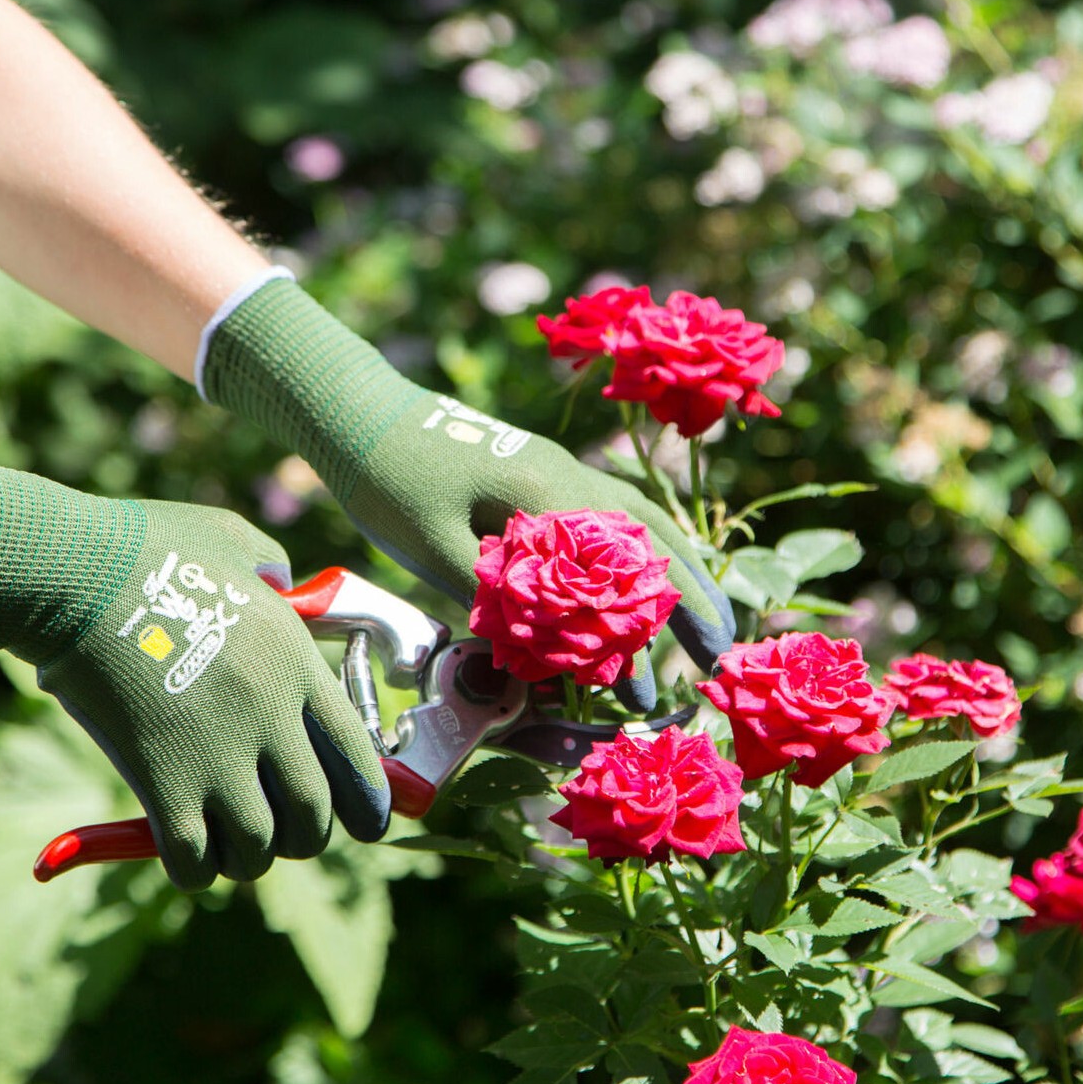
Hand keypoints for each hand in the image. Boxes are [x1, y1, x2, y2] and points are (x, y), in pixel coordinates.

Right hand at [0, 463, 389, 887]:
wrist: (73, 574)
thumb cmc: (148, 548)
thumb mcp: (234, 542)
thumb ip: (271, 570)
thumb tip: (280, 585)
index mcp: (296, 664)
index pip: (359, 758)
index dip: (369, 803)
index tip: (365, 824)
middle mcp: (271, 719)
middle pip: (315, 815)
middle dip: (304, 836)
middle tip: (280, 831)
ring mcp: (219, 756)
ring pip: (259, 849)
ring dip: (246, 856)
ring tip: (226, 842)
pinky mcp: (162, 784)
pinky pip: (196, 861)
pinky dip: (194, 868)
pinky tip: (182, 853)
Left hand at [203, 282, 735, 706]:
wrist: (360, 413)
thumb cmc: (388, 480)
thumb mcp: (431, 546)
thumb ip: (492, 596)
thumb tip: (542, 655)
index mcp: (549, 496)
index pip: (628, 568)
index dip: (663, 622)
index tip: (683, 670)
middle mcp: (571, 479)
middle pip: (655, 541)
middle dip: (693, 599)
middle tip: (722, 655)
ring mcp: (561, 471)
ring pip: (641, 523)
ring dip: (675, 571)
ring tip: (705, 620)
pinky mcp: (542, 473)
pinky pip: (613, 512)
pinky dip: (643, 545)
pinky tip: (649, 574)